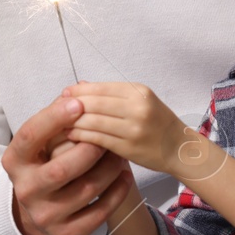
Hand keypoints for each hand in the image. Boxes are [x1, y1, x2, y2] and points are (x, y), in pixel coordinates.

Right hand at [3, 95, 132, 234]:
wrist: (36, 211)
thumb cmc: (43, 165)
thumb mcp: (40, 144)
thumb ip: (55, 120)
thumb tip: (76, 91)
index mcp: (15, 161)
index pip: (30, 136)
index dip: (54, 118)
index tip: (78, 102)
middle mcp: (25, 190)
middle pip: (61, 168)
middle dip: (90, 149)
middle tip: (108, 135)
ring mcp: (45, 215)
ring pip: (85, 190)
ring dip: (109, 168)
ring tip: (121, 153)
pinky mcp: (66, 234)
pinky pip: (99, 212)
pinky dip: (117, 192)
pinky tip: (124, 176)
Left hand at [64, 82, 188, 175]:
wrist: (179, 148)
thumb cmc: (156, 123)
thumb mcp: (139, 101)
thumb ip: (111, 94)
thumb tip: (79, 87)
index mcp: (139, 92)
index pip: (101, 88)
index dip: (79, 91)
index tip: (64, 94)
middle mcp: (137, 108)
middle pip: (94, 103)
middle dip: (72, 106)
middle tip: (54, 109)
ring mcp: (133, 129)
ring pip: (93, 121)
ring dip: (72, 122)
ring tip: (58, 123)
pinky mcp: (129, 148)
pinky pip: (98, 139)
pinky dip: (81, 136)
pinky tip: (71, 135)